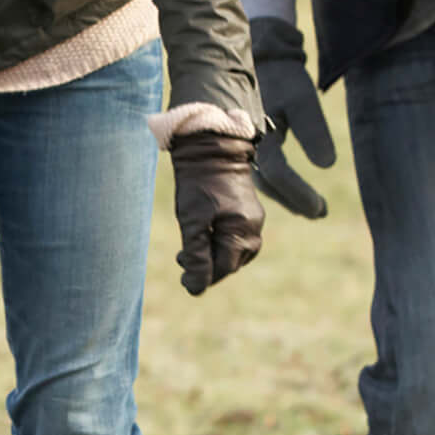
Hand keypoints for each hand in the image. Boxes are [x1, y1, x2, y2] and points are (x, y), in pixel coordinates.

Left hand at [170, 130, 265, 294]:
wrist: (210, 145)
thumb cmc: (198, 182)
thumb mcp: (192, 221)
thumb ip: (195, 256)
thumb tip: (195, 289)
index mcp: (242, 231)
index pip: (224, 268)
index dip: (202, 277)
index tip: (183, 279)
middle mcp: (254, 228)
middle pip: (231, 263)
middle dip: (207, 267)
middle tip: (181, 259)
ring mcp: (254, 219)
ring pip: (235, 252)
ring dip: (213, 256)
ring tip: (188, 250)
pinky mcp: (248, 211)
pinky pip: (236, 238)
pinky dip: (219, 244)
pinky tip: (203, 236)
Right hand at [250, 15, 334, 219]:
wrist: (261, 55)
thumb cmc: (282, 76)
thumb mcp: (302, 98)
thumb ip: (314, 130)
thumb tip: (327, 165)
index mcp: (258, 133)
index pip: (278, 173)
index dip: (300, 194)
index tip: (321, 210)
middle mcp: (244, 144)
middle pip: (268, 184)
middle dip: (294, 201)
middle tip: (319, 212)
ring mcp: (241, 145)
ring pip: (262, 181)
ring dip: (286, 196)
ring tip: (310, 207)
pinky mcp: (244, 143)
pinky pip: (259, 171)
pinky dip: (277, 184)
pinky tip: (291, 190)